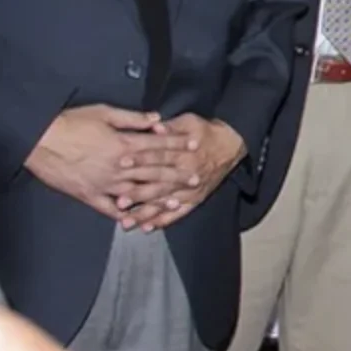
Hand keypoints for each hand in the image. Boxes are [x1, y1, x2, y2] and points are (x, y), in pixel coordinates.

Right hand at [23, 106, 196, 224]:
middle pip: (154, 171)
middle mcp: (119, 166)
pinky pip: (110, 209)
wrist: (38, 140)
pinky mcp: (89, 195)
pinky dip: (124, 215)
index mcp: (124, 144)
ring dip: (158, 198)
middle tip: (194, 179)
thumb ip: (132, 118)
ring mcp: (105, 183)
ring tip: (175, 202)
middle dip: (176, 175)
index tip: (194, 148)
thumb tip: (156, 119)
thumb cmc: (70, 123)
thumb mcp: (104, 112)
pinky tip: (136, 222)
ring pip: (138, 193)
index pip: (158, 146)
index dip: (178, 146)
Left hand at [116, 115, 244, 231]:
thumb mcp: (190, 122)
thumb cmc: (206, 132)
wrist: (232, 145)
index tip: (121, 164)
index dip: (140, 159)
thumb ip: (171, 127)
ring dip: (146, 213)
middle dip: (139, 194)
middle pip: (160, 184)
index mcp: (185, 154)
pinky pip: (179, 213)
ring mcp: (191, 190)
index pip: (159, 157)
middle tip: (119, 202)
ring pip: (165, 203)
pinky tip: (148, 228)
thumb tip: (155, 127)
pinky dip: (164, 221)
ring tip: (127, 222)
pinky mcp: (195, 199)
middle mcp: (187, 174)